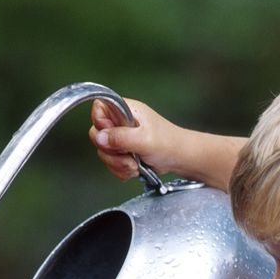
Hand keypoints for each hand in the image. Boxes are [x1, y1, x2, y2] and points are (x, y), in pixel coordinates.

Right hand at [89, 98, 246, 191]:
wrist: (181, 159)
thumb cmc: (169, 144)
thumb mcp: (143, 140)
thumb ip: (120, 138)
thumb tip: (100, 137)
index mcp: (126, 109)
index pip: (99, 108)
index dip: (100, 123)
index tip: (111, 136)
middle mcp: (121, 122)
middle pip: (98, 135)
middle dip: (111, 152)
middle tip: (128, 156)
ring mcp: (122, 138)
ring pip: (104, 152)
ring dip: (118, 164)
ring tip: (135, 165)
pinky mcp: (124, 152)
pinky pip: (112, 163)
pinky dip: (122, 170)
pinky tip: (135, 169)